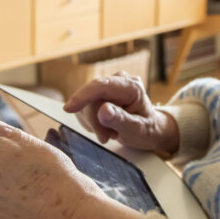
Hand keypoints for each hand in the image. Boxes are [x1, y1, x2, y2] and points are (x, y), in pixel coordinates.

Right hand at [62, 72, 178, 155]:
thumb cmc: (147, 130)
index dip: (83, 96)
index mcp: (131, 86)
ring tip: (111, 132)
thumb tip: (103, 110)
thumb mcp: (138, 130)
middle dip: (95, 121)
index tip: (69, 109)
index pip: (101, 85)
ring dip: (94, 123)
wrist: (150, 130)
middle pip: (91, 97)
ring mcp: (108, 87)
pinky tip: (105, 127)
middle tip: (106, 137)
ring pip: (86, 104)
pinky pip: (85, 108)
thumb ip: (121, 120)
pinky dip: (91, 122)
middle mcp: (118, 81)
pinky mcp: (100, 95)